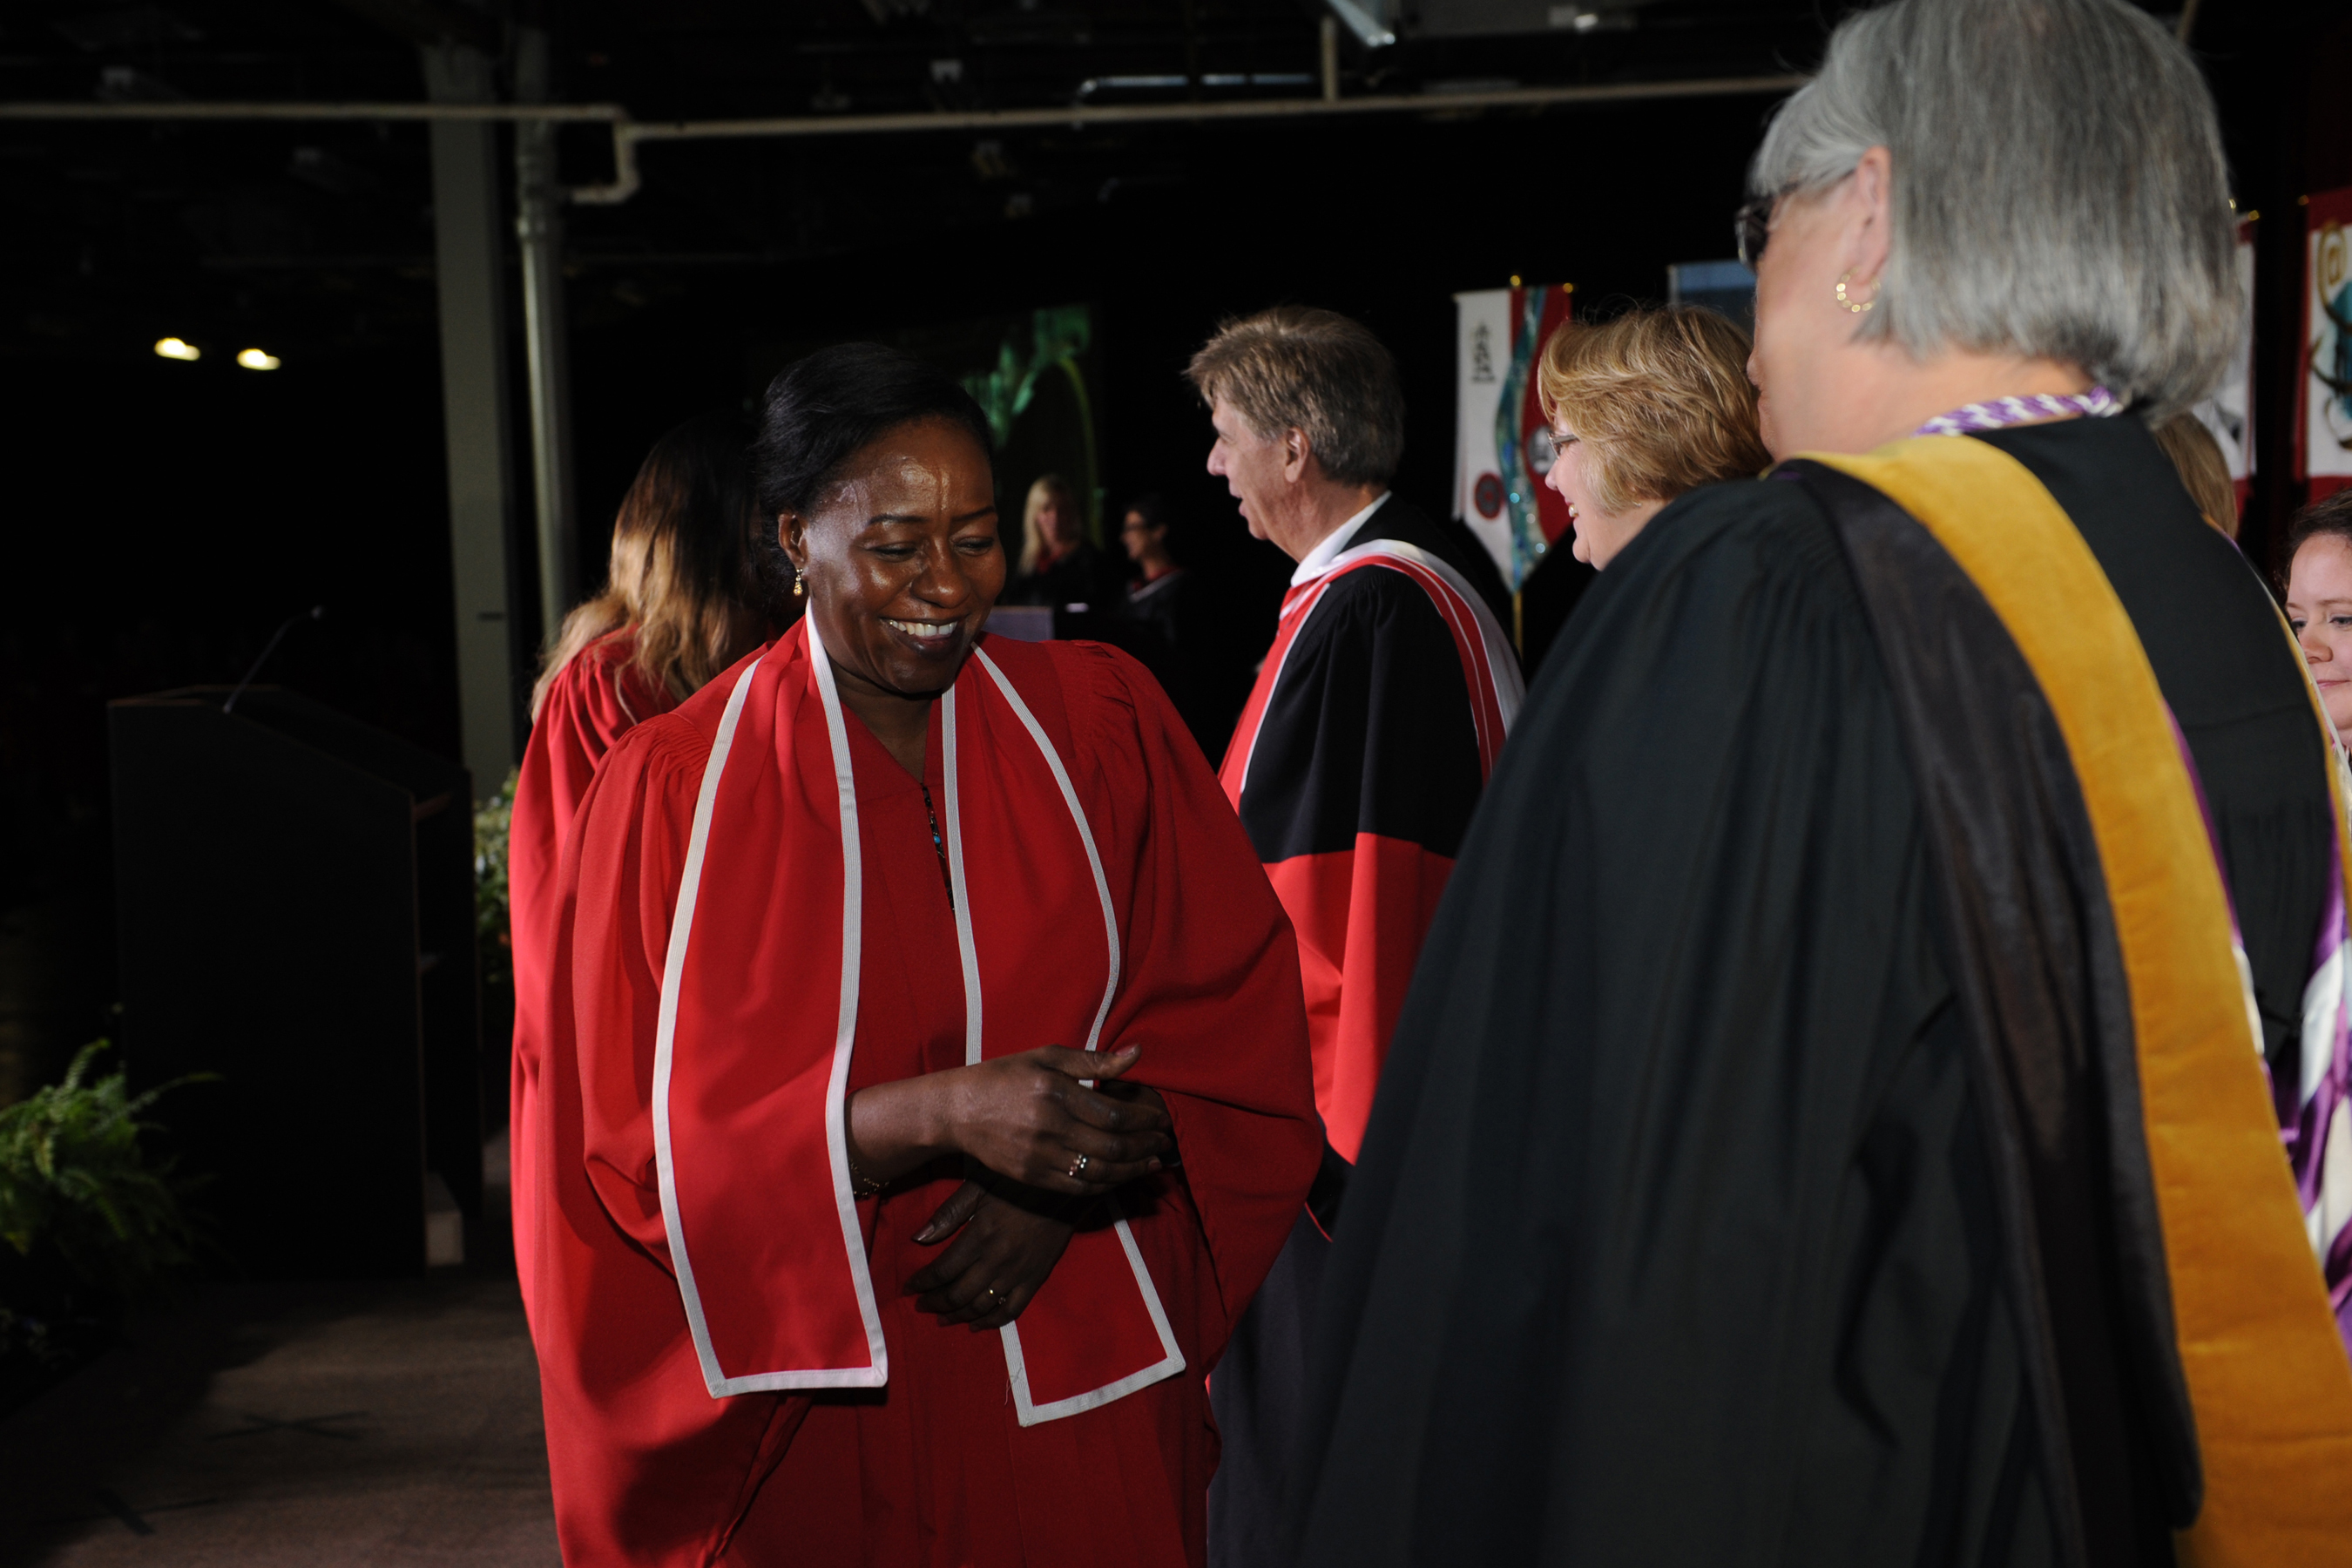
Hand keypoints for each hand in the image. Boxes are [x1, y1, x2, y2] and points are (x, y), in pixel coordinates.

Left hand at [903, 1180, 1075, 1329]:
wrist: (1065, 1189)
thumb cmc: (1017, 1183)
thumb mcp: (979, 1186)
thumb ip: (949, 1213)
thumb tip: (918, 1238)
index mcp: (980, 1236)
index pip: (942, 1270)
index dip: (922, 1283)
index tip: (908, 1288)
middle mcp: (996, 1260)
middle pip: (958, 1293)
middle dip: (934, 1302)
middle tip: (920, 1306)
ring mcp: (1017, 1273)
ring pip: (980, 1305)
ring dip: (957, 1315)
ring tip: (941, 1318)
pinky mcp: (1035, 1279)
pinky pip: (1011, 1310)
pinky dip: (991, 1322)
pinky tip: (976, 1325)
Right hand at [944, 1045, 1170, 1195]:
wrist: (957, 1110)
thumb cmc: (1005, 1076)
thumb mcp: (1046, 1056)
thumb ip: (1094, 1060)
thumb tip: (1137, 1054)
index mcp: (1055, 1091)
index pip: (1114, 1113)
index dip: (1144, 1120)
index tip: (1161, 1118)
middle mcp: (1048, 1126)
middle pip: (1112, 1146)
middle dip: (1145, 1145)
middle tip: (1164, 1141)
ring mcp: (1039, 1156)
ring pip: (1099, 1172)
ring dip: (1132, 1169)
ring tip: (1152, 1162)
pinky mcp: (1031, 1177)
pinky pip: (1078, 1187)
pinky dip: (1106, 1184)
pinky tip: (1122, 1176)